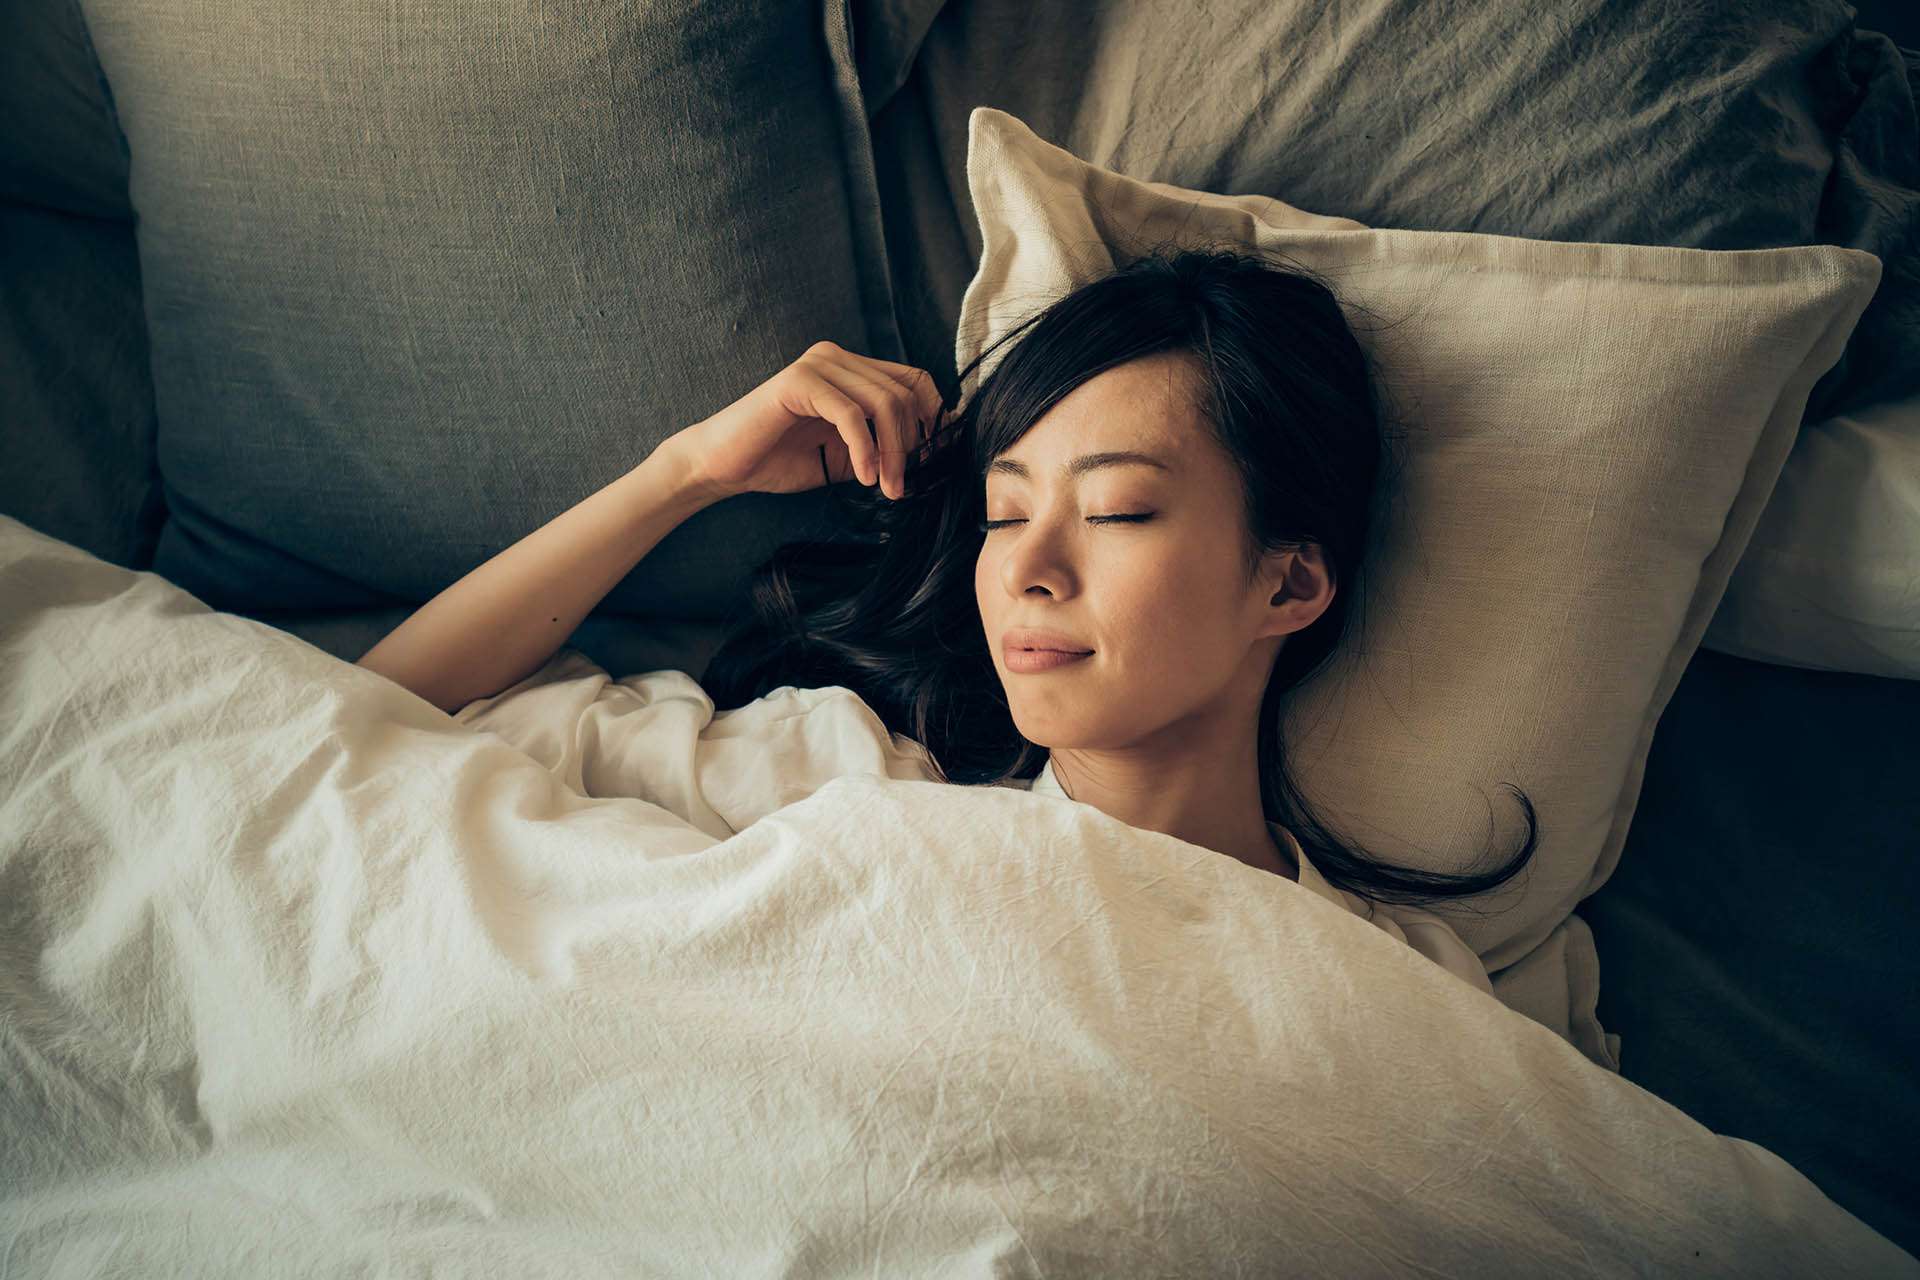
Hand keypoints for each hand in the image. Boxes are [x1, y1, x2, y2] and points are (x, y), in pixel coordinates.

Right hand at [664, 341, 945, 502]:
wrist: (724, 467)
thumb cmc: (780, 460)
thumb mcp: (848, 456)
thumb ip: (885, 447)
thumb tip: (934, 453)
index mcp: (851, 369)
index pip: (914, 380)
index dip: (933, 417)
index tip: (935, 459)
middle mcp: (836, 357)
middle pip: (903, 393)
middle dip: (912, 446)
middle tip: (902, 488)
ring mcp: (817, 364)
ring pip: (883, 402)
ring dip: (893, 452)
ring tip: (887, 488)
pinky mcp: (799, 380)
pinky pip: (851, 413)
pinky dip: (865, 449)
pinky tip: (863, 477)